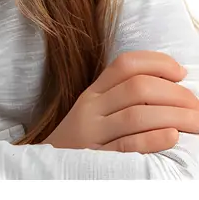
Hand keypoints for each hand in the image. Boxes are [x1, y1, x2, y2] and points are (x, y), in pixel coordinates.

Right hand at [42, 50, 198, 152]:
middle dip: (174, 94)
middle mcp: (92, 108)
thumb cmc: (85, 138)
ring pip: (136, 115)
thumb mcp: (96, 110)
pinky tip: (172, 137)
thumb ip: (122, 96)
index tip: (181, 72)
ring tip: (196, 122)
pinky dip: (153, 139)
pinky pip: (127, 146)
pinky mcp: (97, 160)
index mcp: (94, 91)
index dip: (157, 62)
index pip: (125, 64)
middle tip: (197, 106)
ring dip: (174, 116)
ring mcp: (93, 134)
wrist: (48, 170)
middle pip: (137, 88)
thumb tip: (171, 84)